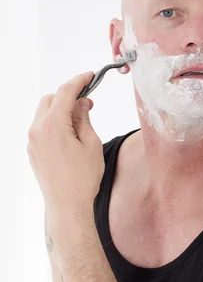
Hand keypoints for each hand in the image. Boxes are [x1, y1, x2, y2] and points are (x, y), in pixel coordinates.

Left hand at [27, 72, 104, 221]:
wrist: (67, 205)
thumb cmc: (83, 178)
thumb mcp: (91, 144)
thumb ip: (84, 119)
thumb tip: (81, 104)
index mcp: (53, 126)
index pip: (65, 93)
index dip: (79, 81)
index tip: (90, 76)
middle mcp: (37, 130)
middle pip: (50, 100)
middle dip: (68, 96)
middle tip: (88, 103)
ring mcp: (32, 141)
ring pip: (43, 114)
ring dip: (60, 111)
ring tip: (80, 121)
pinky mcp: (32, 151)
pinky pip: (41, 128)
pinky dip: (54, 123)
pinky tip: (70, 134)